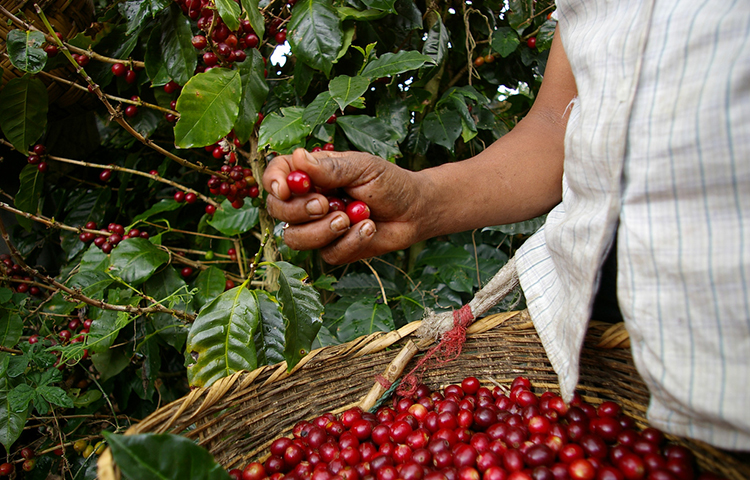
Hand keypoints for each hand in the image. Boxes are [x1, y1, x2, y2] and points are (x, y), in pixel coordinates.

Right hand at [263, 148, 426, 263]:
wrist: (415, 210)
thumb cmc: (389, 182)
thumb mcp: (362, 167)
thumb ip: (330, 168)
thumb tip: (297, 158)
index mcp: (310, 175)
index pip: (276, 175)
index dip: (273, 182)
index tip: (285, 189)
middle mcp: (308, 201)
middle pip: (278, 211)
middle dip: (298, 210)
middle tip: (325, 204)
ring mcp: (318, 228)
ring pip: (296, 239)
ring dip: (322, 230)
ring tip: (350, 218)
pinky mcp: (335, 249)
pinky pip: (328, 254)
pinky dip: (350, 241)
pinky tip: (368, 228)